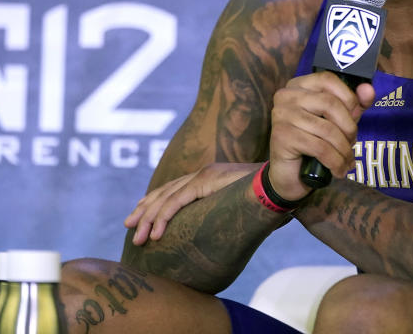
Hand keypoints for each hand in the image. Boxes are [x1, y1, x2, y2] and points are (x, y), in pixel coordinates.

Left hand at [124, 162, 259, 245]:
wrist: (283, 183)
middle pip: (164, 191)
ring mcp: (203, 175)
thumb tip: (224, 232)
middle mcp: (202, 173)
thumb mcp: (241, 206)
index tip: (139, 214)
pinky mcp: (205, 181)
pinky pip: (177, 201)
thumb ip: (228, 213)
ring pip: (166, 199)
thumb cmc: (269, 197)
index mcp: (209, 176)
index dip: (154, 201)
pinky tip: (155, 234)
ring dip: (149, 220)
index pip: (173, 188)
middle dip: (144, 210)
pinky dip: (163, 218)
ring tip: (138, 238)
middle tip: (128, 226)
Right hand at [267, 72, 373, 200]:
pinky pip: (319, 147)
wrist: (290, 175)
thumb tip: (368, 89)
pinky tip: (339, 170)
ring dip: (344, 149)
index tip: (357, 115)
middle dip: (348, 127)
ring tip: (347, 160)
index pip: (327, 79)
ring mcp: (282, 115)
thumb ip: (353, 104)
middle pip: (329, 103)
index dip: (348, 97)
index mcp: (298, 85)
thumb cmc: (314, 143)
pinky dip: (335, 161)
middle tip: (352, 142)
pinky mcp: (282, 137)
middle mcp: (286, 96)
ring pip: (327, 129)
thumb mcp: (337, 121)